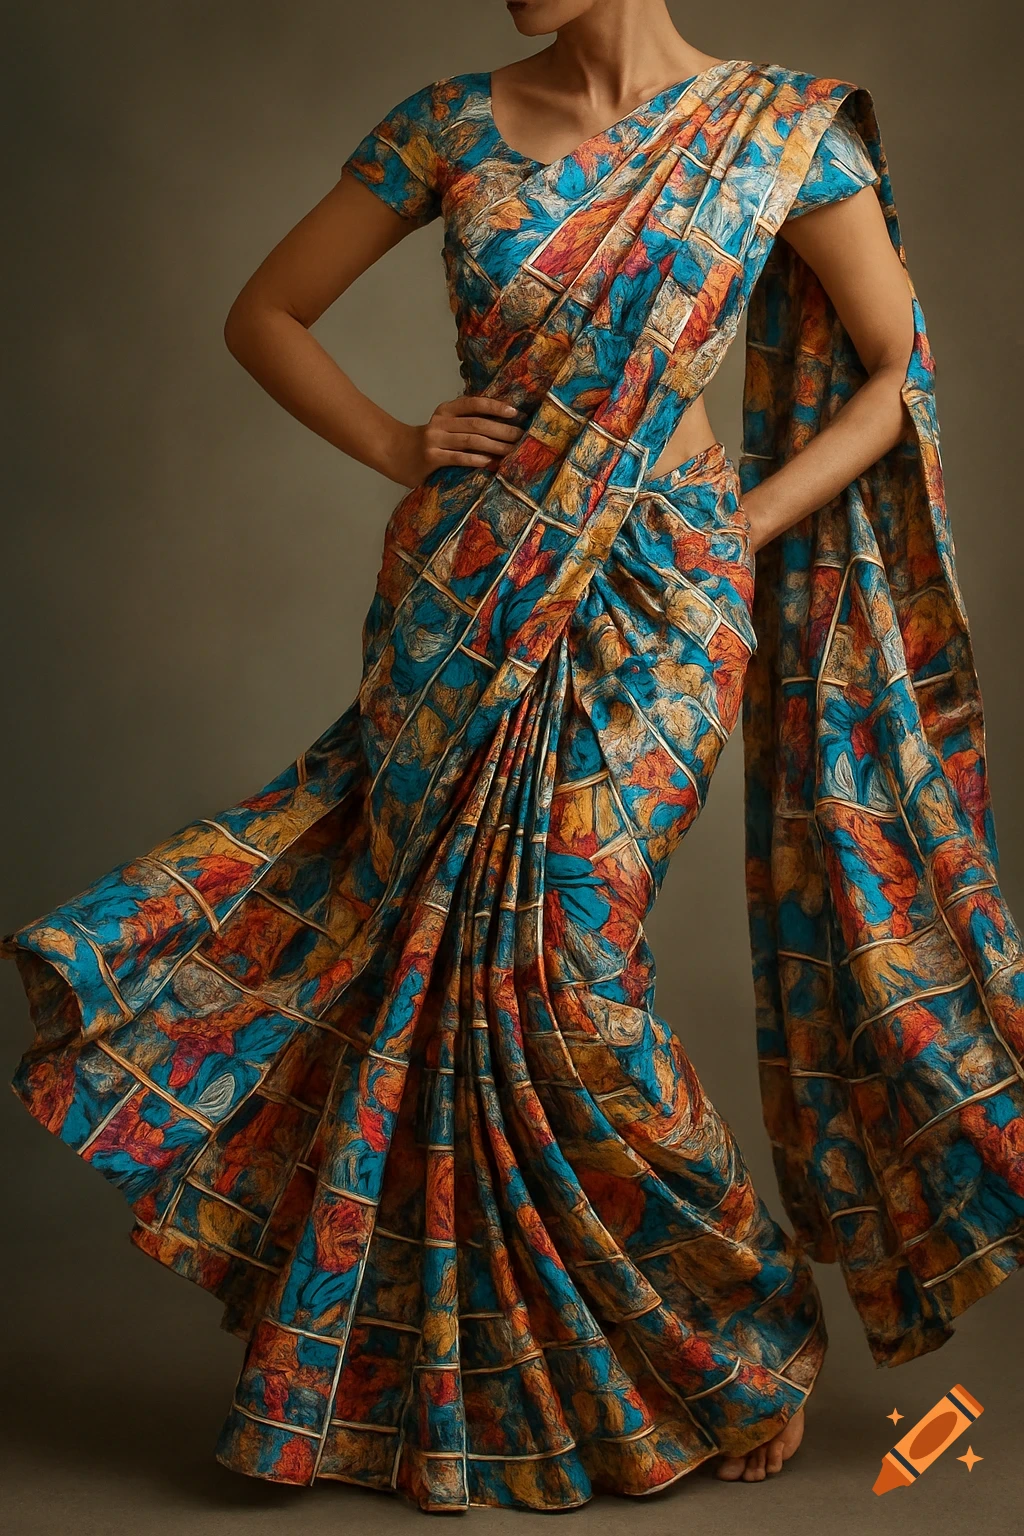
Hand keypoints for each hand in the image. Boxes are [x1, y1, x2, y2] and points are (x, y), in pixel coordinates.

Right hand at [389, 395, 525, 486]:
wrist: (394, 454)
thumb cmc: (427, 442)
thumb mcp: (443, 426)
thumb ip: (464, 423)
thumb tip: (501, 424)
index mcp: (445, 410)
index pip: (474, 403)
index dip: (495, 406)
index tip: (515, 413)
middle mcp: (440, 422)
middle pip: (477, 423)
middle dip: (502, 430)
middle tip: (520, 437)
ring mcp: (435, 440)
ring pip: (471, 440)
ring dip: (495, 446)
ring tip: (511, 451)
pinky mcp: (431, 458)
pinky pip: (459, 458)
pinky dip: (477, 459)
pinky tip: (491, 462)